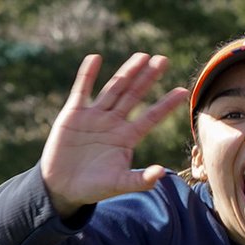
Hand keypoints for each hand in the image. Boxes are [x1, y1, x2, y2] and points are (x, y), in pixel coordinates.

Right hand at [40, 53, 188, 215]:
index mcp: (126, 138)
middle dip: (148, 78)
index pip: (150, 117)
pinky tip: (95, 58)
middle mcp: (113, 123)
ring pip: (113, 89)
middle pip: (134, 95)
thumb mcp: (118, 184)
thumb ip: (140, 180)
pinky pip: (82, 90)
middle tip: (163, 60)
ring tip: (141, 56)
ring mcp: (94, 116)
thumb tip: (161, 174)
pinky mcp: (73, 113)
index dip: (165, 105)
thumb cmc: (93, 188)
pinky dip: (87, 75)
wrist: (62, 187)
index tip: (182, 92)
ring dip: (127, 73)